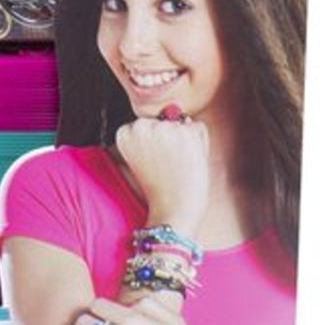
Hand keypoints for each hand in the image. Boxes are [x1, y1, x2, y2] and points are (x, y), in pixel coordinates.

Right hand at [115, 117, 209, 236]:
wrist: (174, 211)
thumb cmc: (160, 187)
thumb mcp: (143, 157)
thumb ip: (152, 132)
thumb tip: (178, 113)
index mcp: (124, 132)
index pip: (148, 126)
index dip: (155, 145)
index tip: (153, 163)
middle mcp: (140, 125)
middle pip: (164, 121)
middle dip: (171, 139)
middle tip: (167, 165)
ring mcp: (164, 127)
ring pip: (182, 124)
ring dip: (185, 142)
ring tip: (178, 165)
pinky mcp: (186, 132)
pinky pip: (198, 129)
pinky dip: (201, 144)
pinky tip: (190, 162)